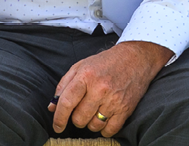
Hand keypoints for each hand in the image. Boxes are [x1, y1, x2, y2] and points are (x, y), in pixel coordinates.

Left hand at [47, 41, 172, 137]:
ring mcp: (114, 100)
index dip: (59, 118)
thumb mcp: (81, 66)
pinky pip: (109, 130)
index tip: (57, 126)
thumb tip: (52, 107)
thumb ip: (64, 86)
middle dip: (77, 118)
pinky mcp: (126, 109)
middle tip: (83, 109)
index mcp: (86, 76)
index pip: (66, 103)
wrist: (136, 58)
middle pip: (79, 118)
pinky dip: (104, 129)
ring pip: (93, 126)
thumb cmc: (106, 62)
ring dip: (91, 123)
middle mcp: (100, 88)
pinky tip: (105, 118)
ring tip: (95, 111)